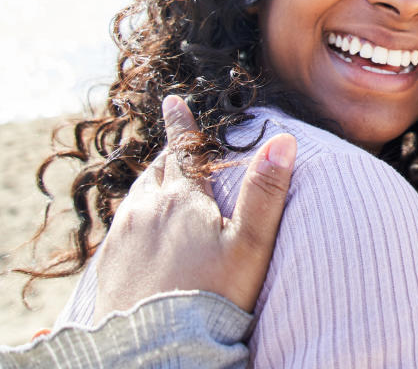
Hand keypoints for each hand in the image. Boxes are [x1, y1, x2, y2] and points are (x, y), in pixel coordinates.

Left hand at [93, 95, 296, 321]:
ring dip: (151, 183)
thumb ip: (266, 192)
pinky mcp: (109, 262)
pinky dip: (136, 215)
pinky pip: (121, 224)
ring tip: (162, 185)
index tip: (173, 100)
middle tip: (175, 145)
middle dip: (167, 154)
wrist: (157, 348)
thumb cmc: (211, 296)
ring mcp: (123, 236)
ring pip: (136, 195)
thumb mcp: (250, 245)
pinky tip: (144, 230)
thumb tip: (283, 140)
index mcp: (182, 200)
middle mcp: (147, 210)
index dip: (180, 123)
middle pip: (156, 169)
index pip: (182, 149)